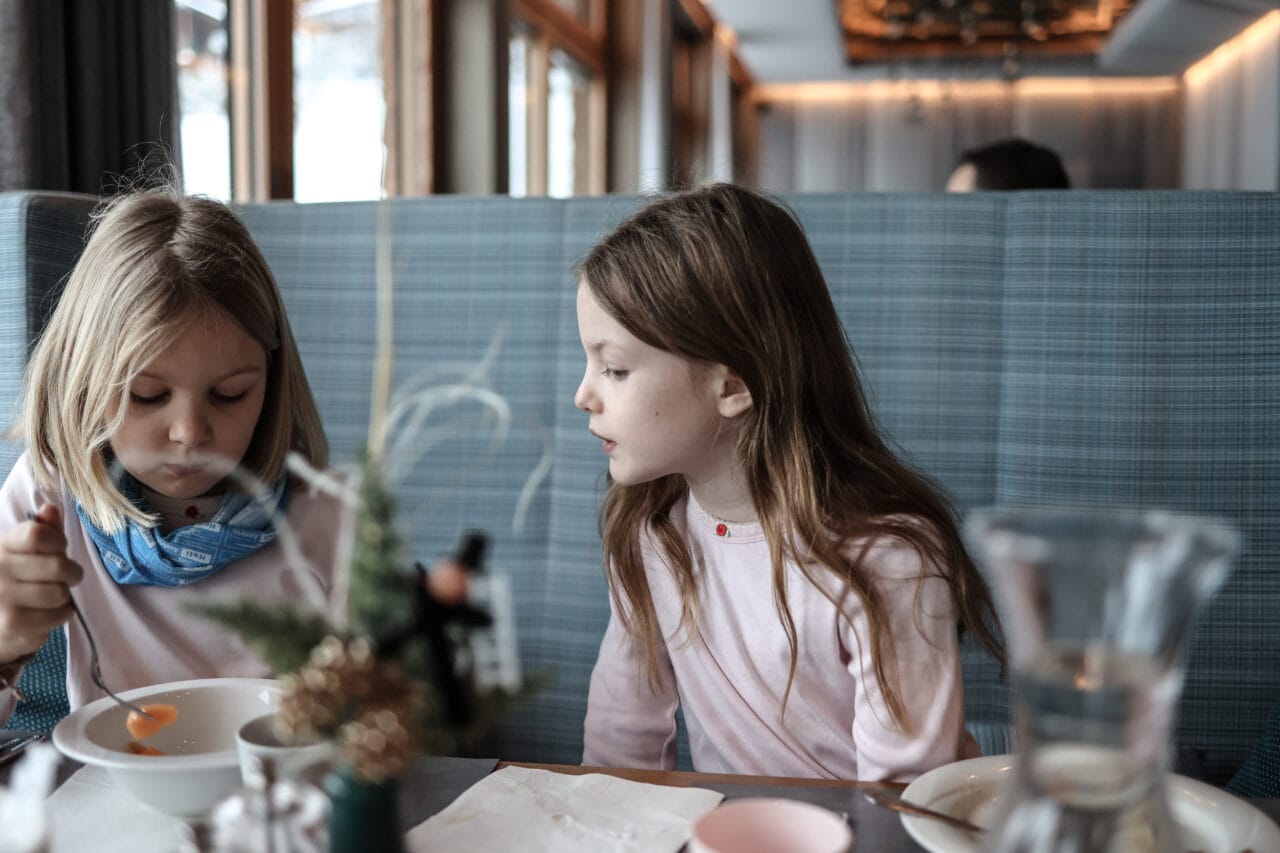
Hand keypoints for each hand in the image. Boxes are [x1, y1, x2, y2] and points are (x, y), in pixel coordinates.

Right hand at [0, 504, 82, 664]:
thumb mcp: (24, 551)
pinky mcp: (10, 625)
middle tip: (66, 578)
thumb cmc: (15, 581)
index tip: (59, 550)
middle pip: (57, 566)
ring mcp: (2, 598)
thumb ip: (42, 530)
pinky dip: (60, 615)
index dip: (59, 542)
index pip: (37, 534)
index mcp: (2, 546)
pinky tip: (48, 612)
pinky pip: (56, 616)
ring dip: (64, 597)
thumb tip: (50, 509)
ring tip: (54, 596)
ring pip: (58, 593)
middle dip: (71, 573)